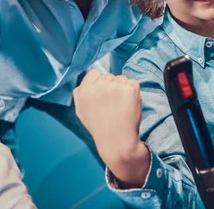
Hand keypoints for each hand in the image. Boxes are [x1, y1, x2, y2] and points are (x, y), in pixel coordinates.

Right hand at [73, 69, 148, 185]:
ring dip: (122, 88)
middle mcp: (99, 85)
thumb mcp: (80, 111)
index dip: (99, 82)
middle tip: (112, 103)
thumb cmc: (98, 127)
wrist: (116, 140)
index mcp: (84, 89)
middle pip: (108, 75)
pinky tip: (128, 105)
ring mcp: (116, 86)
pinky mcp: (130, 89)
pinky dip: (133, 92)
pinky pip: (132, 83)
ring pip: (121, 78)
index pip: (94, 73)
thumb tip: (85, 83)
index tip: (102, 94)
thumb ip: (80, 94)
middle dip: (111, 86)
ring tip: (120, 106)